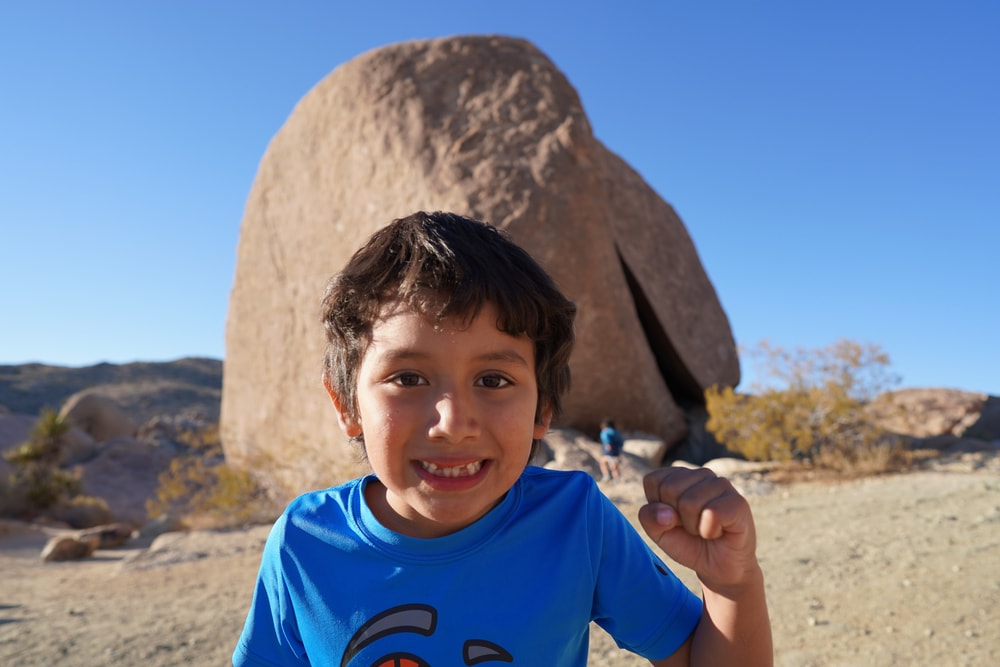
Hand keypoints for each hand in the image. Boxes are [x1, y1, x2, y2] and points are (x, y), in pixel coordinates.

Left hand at [638, 466, 759, 591]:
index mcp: (679, 476)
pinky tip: (719, 532)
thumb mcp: (659, 533)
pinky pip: (712, 514)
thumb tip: (666, 513)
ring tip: (705, 529)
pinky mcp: (738, 502)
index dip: (657, 508)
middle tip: (692, 527)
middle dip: (676, 518)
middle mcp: (701, 474)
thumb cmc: (688, 544)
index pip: (653, 481)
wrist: (718, 568)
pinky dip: (709, 532)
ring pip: (689, 502)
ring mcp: (721, 485)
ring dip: (694, 527)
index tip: (673, 519)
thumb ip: (649, 518)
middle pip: (670, 489)